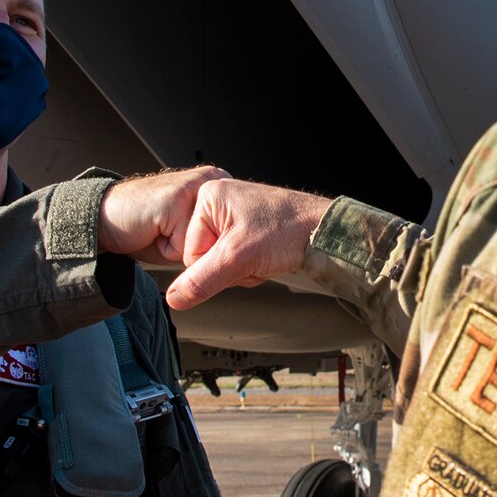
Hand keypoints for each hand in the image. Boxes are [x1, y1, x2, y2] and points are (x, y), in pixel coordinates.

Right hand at [97, 165, 227, 261]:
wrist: (106, 219)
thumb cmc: (145, 230)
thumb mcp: (188, 239)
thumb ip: (212, 244)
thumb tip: (232, 264)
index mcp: (217, 189)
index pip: (232, 237)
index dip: (206, 248)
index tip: (182, 234)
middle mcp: (210, 180)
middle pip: (222, 241)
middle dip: (196, 248)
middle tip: (170, 231)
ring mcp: (195, 186)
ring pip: (206, 245)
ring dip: (183, 250)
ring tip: (163, 229)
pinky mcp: (178, 197)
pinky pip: (186, 246)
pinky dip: (169, 249)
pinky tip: (155, 228)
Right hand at [164, 178, 333, 310]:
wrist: (323, 230)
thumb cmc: (288, 230)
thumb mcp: (237, 259)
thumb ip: (202, 281)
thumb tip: (174, 298)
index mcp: (208, 198)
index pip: (190, 253)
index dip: (214, 266)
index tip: (238, 257)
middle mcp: (218, 203)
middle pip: (205, 258)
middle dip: (230, 268)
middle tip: (252, 258)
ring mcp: (234, 214)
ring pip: (221, 262)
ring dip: (242, 269)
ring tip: (261, 255)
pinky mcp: (247, 227)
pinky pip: (235, 258)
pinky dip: (250, 265)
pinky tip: (265, 256)